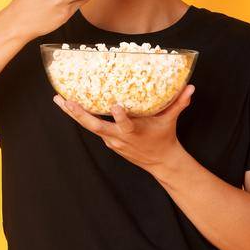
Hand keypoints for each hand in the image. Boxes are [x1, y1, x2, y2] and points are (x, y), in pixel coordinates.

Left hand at [53, 84, 195, 170]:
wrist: (160, 161)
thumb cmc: (164, 137)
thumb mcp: (171, 120)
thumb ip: (179, 103)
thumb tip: (191, 87)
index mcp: (135, 132)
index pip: (126, 125)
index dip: (120, 117)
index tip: (115, 106)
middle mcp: (119, 137)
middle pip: (95, 127)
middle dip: (79, 114)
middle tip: (66, 101)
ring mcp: (111, 140)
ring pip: (89, 127)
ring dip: (73, 114)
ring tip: (59, 99)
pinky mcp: (108, 141)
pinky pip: (93, 128)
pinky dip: (81, 117)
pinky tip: (70, 105)